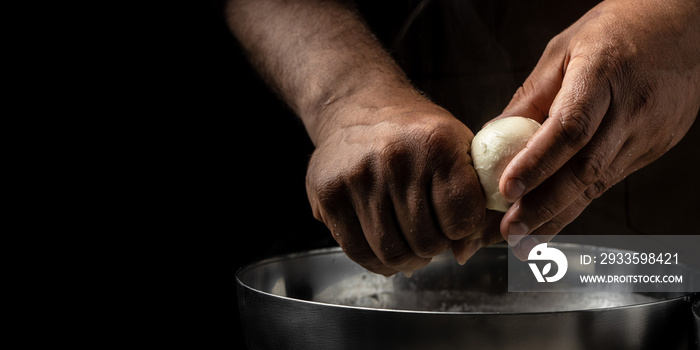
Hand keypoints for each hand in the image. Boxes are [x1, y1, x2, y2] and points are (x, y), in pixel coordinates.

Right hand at [306, 96, 500, 274]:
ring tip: (410, 245)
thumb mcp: (458, 146)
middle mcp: (395, 160)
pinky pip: (358, 251)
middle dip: (434, 247)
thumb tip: (463, 252)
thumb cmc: (414, 133)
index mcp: (436, 144)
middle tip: (430, 234)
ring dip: (407, 258)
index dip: (463, 228)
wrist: (357, 106)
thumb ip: (474, 198)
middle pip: (426, 241)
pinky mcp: (329, 195)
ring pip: (392, 253)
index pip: (462, 219)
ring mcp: (357, 178)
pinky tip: (385, 250)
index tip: (455, 220)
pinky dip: (377, 262)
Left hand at [495, 0, 699, 257]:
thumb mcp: (561, 51)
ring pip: (600, 183)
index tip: (506, 190)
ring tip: (525, 241)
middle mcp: (631, 109)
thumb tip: (492, 141)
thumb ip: (529, 99)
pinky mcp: (655, 147)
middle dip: (545, 207)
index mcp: (603, 75)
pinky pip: (611, 179)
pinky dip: (579, 202)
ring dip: (560, 215)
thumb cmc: (612, 33)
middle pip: (586, 168)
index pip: (570, 128)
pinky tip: (554, 218)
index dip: (537, 163)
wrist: (680, 27)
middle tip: (511, 234)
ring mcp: (649, 132)